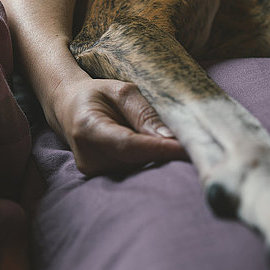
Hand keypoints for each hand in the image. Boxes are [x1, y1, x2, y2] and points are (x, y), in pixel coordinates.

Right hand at [52, 78, 187, 175]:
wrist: (69, 108)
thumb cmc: (98, 95)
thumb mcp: (121, 91)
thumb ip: (144, 112)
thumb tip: (168, 136)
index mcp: (88, 128)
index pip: (129, 145)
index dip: (160, 149)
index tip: (187, 148)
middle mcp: (88, 157)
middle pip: (137, 160)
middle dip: (168, 154)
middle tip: (200, 146)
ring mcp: (94, 171)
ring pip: (139, 167)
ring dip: (161, 157)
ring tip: (180, 142)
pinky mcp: (103, 177)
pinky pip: (135, 170)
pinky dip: (152, 160)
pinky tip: (162, 149)